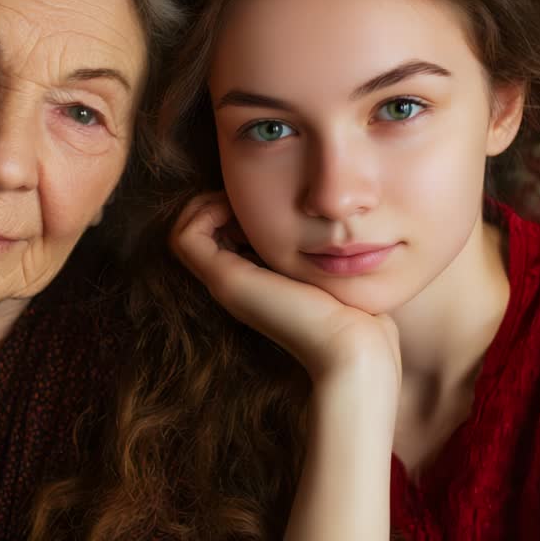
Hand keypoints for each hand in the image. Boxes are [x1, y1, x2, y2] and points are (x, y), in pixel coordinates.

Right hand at [171, 192, 400, 387]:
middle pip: (197, 231)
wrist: (352, 347)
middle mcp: (232, 282)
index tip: (260, 197)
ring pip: (184, 231)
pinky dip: (203, 211)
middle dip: (216, 200)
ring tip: (240, 198)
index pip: (217, 234)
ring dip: (205, 203)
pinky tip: (239, 206)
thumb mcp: (330, 265)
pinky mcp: (227, 281)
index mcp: (253, 281)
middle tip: (248, 193)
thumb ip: (317, 244)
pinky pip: (186, 236)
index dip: (229, 206)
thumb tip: (325, 216)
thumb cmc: (354, 311)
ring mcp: (225, 283)